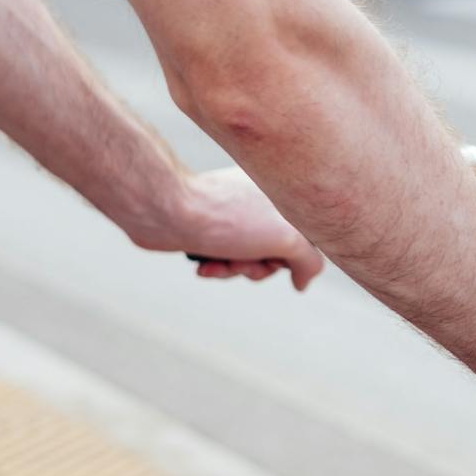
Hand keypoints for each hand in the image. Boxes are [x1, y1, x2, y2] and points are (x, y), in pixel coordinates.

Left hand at [151, 167, 325, 289]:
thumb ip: (309, 260)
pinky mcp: (211, 225)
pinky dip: (218, 266)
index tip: (278, 257)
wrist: (167, 213)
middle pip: (278, 249)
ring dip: (236, 269)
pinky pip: (226, 254)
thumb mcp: (286, 239)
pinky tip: (204, 265)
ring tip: (220, 263)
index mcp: (284, 193)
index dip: (294, 255)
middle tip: (245, 262)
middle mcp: (262, 200)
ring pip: (250, 256)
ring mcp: (236, 212)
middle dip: (260, 265)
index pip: (307, 235)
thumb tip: (302, 281)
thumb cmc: (227, 219)